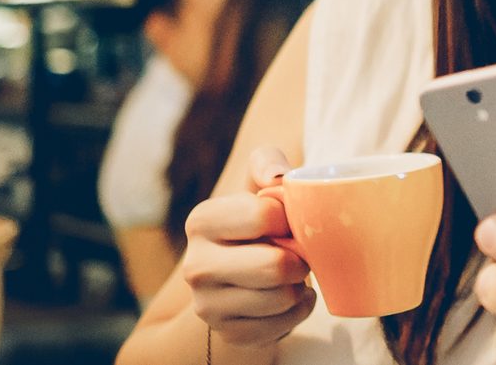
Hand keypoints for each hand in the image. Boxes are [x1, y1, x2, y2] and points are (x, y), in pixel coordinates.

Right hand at [181, 147, 316, 347]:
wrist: (239, 276)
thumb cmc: (257, 222)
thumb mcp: (257, 182)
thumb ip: (267, 163)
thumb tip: (278, 177)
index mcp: (201, 221)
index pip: (264, 215)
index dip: (290, 216)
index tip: (287, 219)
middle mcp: (196, 266)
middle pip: (276, 265)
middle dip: (299, 258)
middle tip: (297, 252)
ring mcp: (208, 305)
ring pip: (282, 297)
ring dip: (299, 285)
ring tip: (291, 274)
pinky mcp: (230, 333)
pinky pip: (284, 324)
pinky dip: (298, 309)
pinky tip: (289, 296)